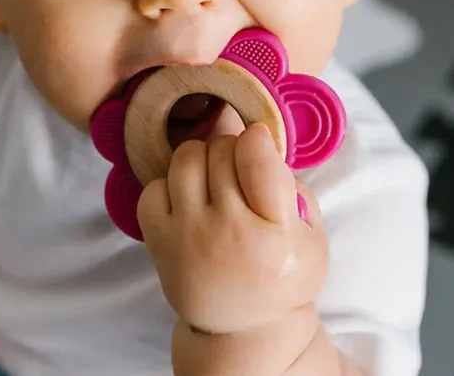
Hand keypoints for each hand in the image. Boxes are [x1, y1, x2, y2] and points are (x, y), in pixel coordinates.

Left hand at [138, 123, 328, 334]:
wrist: (241, 327)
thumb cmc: (281, 277)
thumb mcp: (312, 239)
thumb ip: (295, 190)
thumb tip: (261, 146)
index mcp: (276, 232)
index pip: (259, 165)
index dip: (257, 138)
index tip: (257, 137)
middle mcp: (227, 231)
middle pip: (222, 152)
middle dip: (233, 148)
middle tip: (237, 166)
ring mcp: (188, 235)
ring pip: (186, 160)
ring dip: (202, 156)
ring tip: (211, 176)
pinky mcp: (159, 241)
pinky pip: (153, 187)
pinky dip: (169, 184)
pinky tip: (186, 199)